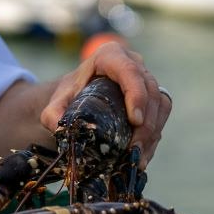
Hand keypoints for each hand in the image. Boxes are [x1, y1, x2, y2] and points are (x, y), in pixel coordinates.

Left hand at [38, 41, 171, 163]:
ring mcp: (146, 80)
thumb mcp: (58, 100)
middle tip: (133, 149)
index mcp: (111, 55)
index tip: (135, 121)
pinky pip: (161, 116)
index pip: (130, 72)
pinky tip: (140, 157)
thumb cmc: (71, 93)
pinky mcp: (153, 98)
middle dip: (146, 123)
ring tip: (136, 158)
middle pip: (150, 91)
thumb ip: (52, 112)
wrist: (80, 95)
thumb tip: (58, 127)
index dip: (137, 95)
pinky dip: (153, 138)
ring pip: (160, 104)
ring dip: (152, 133)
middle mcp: (134, 64)